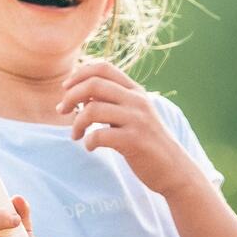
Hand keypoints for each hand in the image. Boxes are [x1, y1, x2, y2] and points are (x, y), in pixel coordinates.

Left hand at [57, 60, 203, 196]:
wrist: (174, 168)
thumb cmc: (146, 141)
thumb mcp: (134, 113)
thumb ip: (113, 101)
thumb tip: (79, 93)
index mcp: (136, 91)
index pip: (103, 68)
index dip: (80, 74)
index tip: (66, 88)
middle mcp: (137, 101)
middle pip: (93, 85)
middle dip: (70, 96)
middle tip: (62, 111)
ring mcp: (137, 120)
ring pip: (92, 110)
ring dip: (76, 123)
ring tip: (76, 135)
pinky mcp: (134, 141)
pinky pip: (99, 135)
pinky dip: (88, 141)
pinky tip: (90, 146)